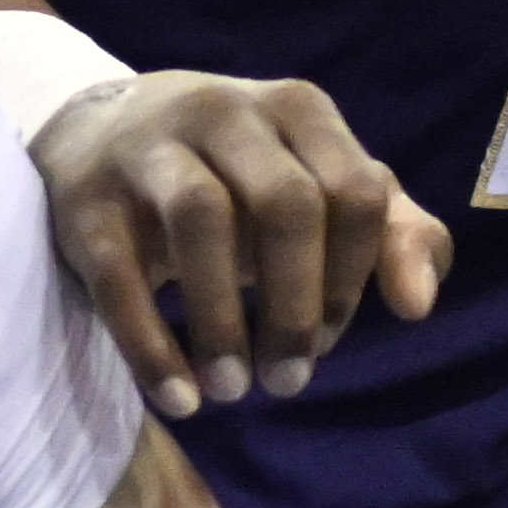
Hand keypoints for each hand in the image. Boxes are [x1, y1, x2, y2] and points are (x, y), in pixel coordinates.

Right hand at [34, 67, 447, 419]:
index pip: (357, 192)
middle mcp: (226, 110)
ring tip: (232, 391)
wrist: (101, 131)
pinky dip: (151, 346)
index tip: (328, 339)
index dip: (353, 277)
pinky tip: (180, 398)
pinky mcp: (88, 198)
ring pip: (202, 218)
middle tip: (288, 381)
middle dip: (296, 307)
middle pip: (287, 203)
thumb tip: (419, 304)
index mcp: (298, 108)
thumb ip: (389, 231)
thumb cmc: (236, 174)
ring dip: (224, 322)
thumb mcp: (317, 184)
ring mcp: (150, 147)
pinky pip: (120, 274)